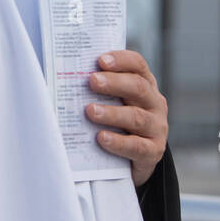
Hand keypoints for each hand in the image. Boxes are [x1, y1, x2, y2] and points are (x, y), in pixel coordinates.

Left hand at [85, 50, 167, 187]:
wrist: (131, 159)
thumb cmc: (114, 121)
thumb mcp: (109, 100)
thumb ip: (96, 88)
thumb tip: (63, 75)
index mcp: (144, 84)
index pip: (137, 65)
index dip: (121, 60)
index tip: (101, 60)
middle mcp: (154, 103)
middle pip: (138, 88)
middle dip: (114, 83)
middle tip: (92, 80)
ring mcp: (156, 128)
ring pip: (136, 117)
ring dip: (112, 113)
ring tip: (90, 111)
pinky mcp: (153, 151)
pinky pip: (137, 146)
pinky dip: (118, 142)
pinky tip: (101, 138)